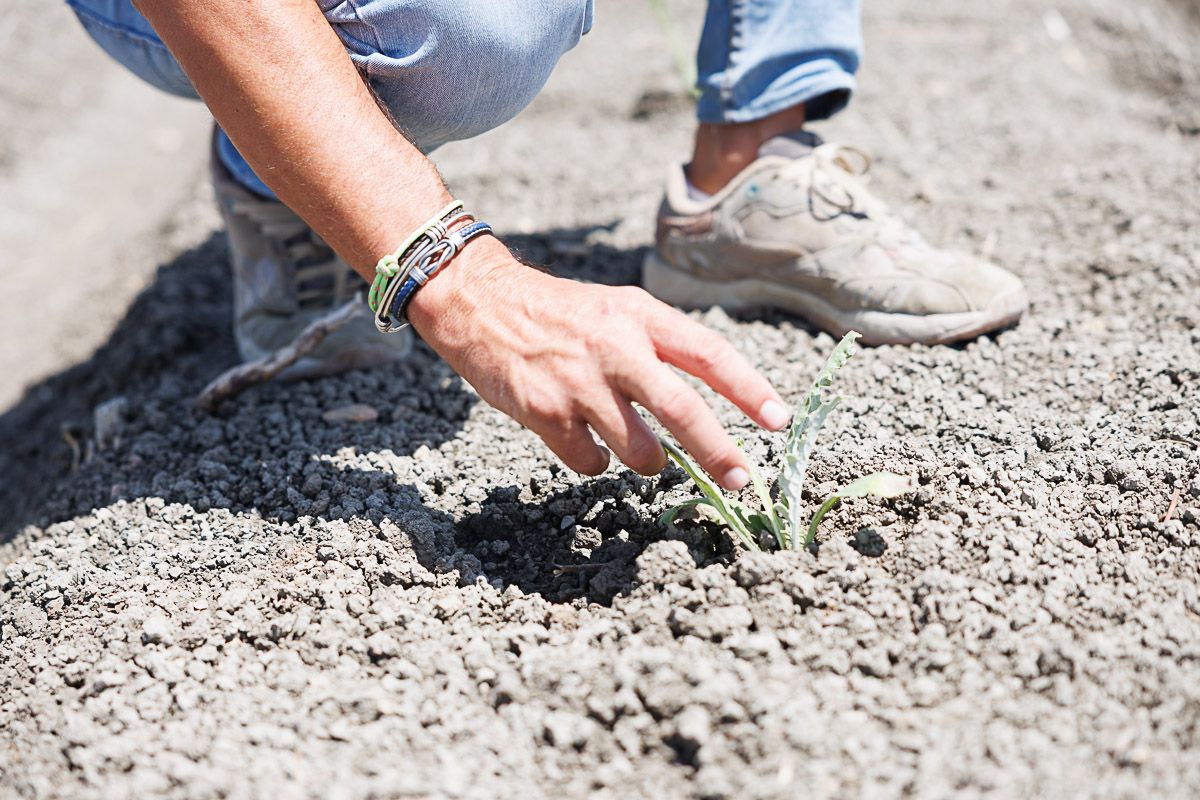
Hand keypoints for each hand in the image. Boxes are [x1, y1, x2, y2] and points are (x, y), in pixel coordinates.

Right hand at [407, 239, 789, 489]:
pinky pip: (591, 463)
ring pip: (639, 450)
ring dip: (646, 462)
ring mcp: (578, 382)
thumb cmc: (560, 314)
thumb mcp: (617, 310)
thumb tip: (712, 400)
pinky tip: (578, 436)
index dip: (749, 389)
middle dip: (717, 451)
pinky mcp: (544, 412)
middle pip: (681, 409)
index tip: (780, 420)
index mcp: (639, 316)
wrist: (479, 302)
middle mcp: (614, 346)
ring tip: (632, 446)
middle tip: (740, 480)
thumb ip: (661, 348)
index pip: (708, 353)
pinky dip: (594, 461)